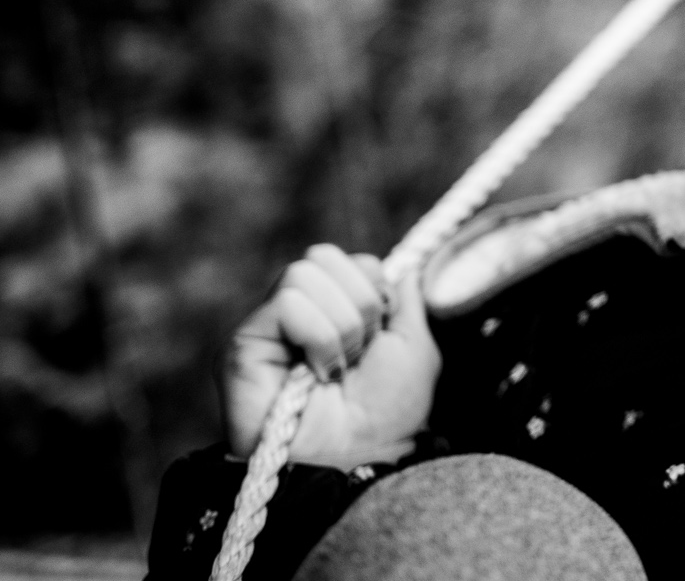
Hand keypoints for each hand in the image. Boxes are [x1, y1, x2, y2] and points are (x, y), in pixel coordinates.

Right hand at [223, 245, 441, 469]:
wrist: (359, 458)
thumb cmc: (387, 413)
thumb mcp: (412, 346)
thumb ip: (404, 299)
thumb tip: (403, 265)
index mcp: (328, 311)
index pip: (348, 260)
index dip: (373, 290)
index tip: (378, 338)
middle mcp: (290, 316)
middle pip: (321, 256)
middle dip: (359, 305)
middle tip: (357, 355)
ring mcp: (263, 330)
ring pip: (303, 274)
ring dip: (340, 326)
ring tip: (337, 369)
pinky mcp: (241, 346)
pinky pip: (289, 303)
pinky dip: (319, 335)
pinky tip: (317, 374)